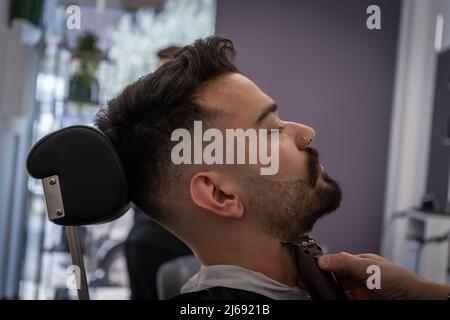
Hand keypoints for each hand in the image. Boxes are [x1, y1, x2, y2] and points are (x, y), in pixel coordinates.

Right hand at [318, 252, 449, 299]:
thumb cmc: (401, 282)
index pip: (338, 262)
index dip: (324, 265)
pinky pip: (345, 301)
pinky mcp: (362, 304)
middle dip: (324, 281)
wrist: (417, 302)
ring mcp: (362, 294)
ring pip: (339, 293)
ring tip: (315, 294)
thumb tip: (322, 259)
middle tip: (310, 284)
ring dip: (328, 293)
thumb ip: (344, 262)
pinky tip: (328, 299)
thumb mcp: (368, 267)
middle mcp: (361, 278)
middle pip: (336, 279)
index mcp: (363, 264)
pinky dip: (335, 300)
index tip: (310, 269)